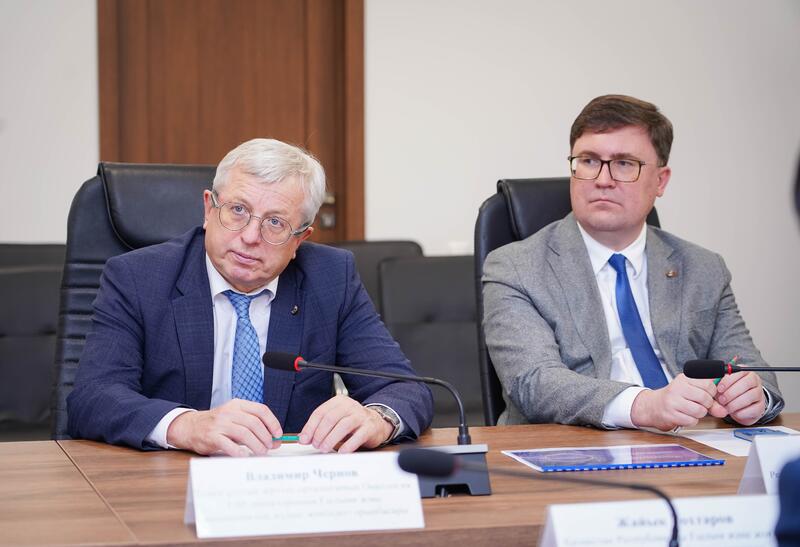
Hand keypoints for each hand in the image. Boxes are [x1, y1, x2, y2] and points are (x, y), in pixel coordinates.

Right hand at [166, 399, 281, 456]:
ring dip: (256, 445)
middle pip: (254, 423)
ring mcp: (220, 424)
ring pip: (244, 434)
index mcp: (238, 404)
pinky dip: (239, 452)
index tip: (277, 434)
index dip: (272, 422)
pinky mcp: (212, 436)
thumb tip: (275, 440)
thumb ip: (254, 427)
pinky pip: (229, 445)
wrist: (191, 427)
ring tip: (261, 452)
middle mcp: (229, 412)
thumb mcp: (236, 418)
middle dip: (265, 437)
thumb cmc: (218, 424)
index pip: (261, 410)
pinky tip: (244, 456)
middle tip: (269, 446)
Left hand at [298, 395, 392, 452]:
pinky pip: (358, 436)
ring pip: (343, 426)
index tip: (304, 439)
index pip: (320, 412)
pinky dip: (348, 445)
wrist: (377, 423)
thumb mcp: (336, 419)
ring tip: (324, 448)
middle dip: (320, 434)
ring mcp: (361, 416)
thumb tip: (304, 438)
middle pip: (330, 418)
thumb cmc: (353, 422)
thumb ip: (320, 426)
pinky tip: (341, 452)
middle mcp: (350, 406)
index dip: (310, 427)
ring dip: (331, 439)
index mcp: (338, 402)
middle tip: (316, 445)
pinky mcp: (370, 427)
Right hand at [631, 373, 726, 430]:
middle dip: (706, 405)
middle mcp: (677, 387)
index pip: (708, 384)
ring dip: (699, 414)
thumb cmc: (675, 398)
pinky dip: (691, 421)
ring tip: (690, 411)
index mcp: (684, 378)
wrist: (652, 406)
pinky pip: (692, 421)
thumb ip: (710, 400)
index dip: (712, 393)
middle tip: (699, 405)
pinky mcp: (671, 414)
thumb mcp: (691, 392)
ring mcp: (673, 401)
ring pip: (700, 411)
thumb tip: (723, 410)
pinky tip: (684, 416)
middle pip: (706, 398)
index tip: (707, 395)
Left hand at [715, 371, 765, 425]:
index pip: (739, 372)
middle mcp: (754, 381)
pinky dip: (741, 412)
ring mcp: (759, 394)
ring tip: (726, 407)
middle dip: (730, 393)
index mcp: (744, 372)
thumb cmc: (728, 394)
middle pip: (746, 384)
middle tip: (721, 400)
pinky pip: (752, 409)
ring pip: (749, 396)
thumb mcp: (720, 387)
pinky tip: (734, 412)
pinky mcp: (761, 407)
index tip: (719, 389)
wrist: (739, 408)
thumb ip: (716, 385)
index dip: (728, 381)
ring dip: (734, 403)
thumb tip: (710, 384)